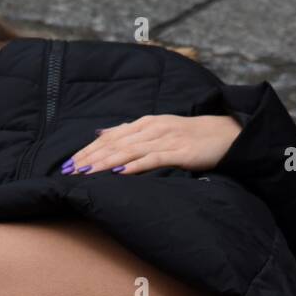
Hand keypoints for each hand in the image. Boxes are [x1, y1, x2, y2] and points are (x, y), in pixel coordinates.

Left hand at [62, 114, 242, 175]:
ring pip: (129, 151)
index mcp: (145, 123)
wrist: (226, 133)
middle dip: (89, 158)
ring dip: (105, 162)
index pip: (110, 137)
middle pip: (115, 144)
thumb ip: (129, 132)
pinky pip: (154, 159)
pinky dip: (136, 165)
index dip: (87, 150)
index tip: (69, 164)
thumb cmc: (190, 136)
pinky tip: (121, 172)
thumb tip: (101, 133)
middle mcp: (152, 128)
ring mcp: (166, 139)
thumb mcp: (157, 129)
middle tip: (69, 171)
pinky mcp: (179, 152)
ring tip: (86, 172)